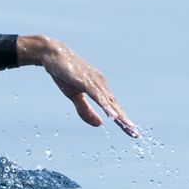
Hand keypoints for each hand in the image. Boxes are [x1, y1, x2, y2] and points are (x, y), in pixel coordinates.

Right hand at [18, 35, 139, 136]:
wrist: (52, 54)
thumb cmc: (65, 74)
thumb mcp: (74, 96)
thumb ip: (86, 110)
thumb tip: (100, 124)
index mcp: (100, 88)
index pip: (114, 107)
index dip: (123, 121)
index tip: (132, 133)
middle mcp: (101, 84)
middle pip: (115, 106)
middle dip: (125, 121)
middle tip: (136, 134)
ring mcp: (94, 82)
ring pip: (109, 102)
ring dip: (119, 116)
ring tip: (128, 127)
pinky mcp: (85, 80)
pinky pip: (97, 96)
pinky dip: (106, 106)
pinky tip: (112, 116)